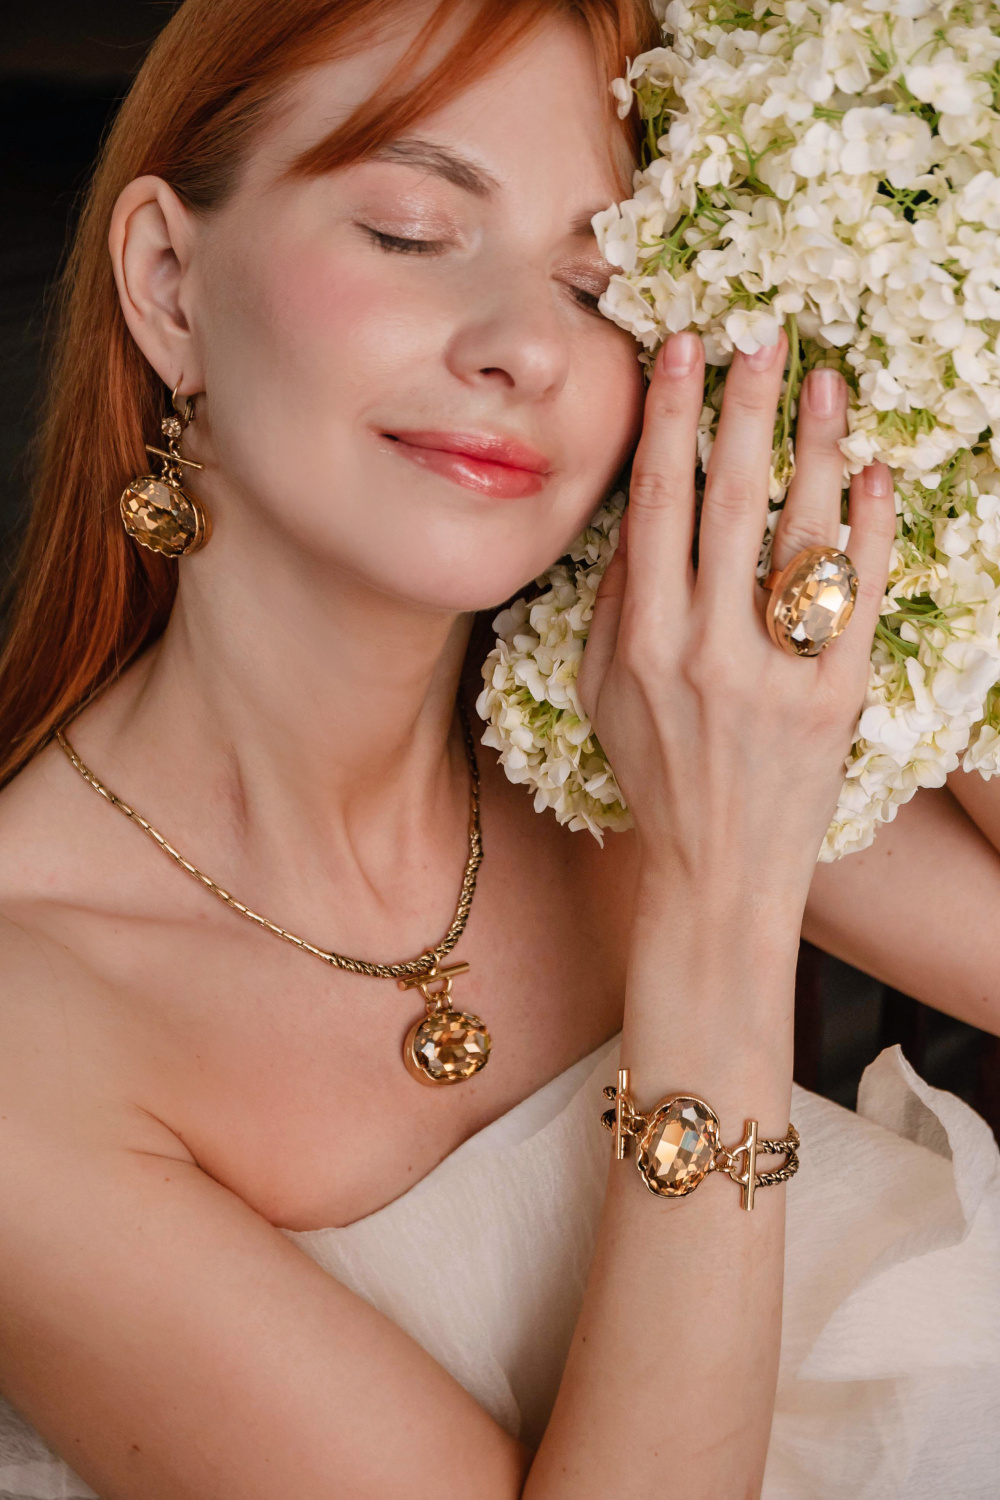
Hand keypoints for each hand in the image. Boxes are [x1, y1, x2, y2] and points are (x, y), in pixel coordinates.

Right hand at [577, 329, 895, 908]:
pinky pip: (860, 598)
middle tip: (761, 336)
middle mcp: (709, 649)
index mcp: (646, 641)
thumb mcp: (601, 690)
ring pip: (800, 537)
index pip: (659, 503)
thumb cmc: (654, 773)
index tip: (683, 350)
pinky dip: (872, 531)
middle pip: (730, 502)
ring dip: (815, 450)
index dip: (670, 417)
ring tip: (827, 382)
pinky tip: (875, 474)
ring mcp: (779, 674)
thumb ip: (617, 600)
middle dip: (744, 409)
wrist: (718, 869)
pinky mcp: (839, 697)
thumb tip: (643, 509)